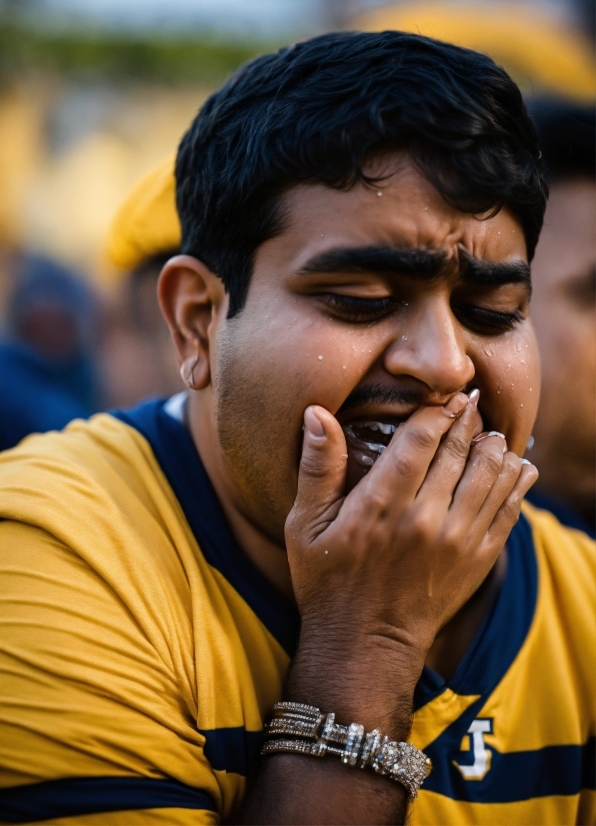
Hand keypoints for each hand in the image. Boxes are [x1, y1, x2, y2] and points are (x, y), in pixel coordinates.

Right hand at [284, 392, 536, 730]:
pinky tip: (513, 465)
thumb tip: (316, 413)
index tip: (444, 397)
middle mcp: (425, 518)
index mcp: (381, 504)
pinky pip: (509, 509)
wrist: (364, 643)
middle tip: (469, 403)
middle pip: (460, 451)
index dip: (437, 411)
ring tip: (489, 434)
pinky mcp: (478, 559)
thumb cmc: (327, 580)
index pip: (421, 439)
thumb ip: (317, 466)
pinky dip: (515, 482)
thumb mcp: (304, 524)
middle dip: (467, 421)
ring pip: (492, 475)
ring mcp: (457, 540)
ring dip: (494, 447)